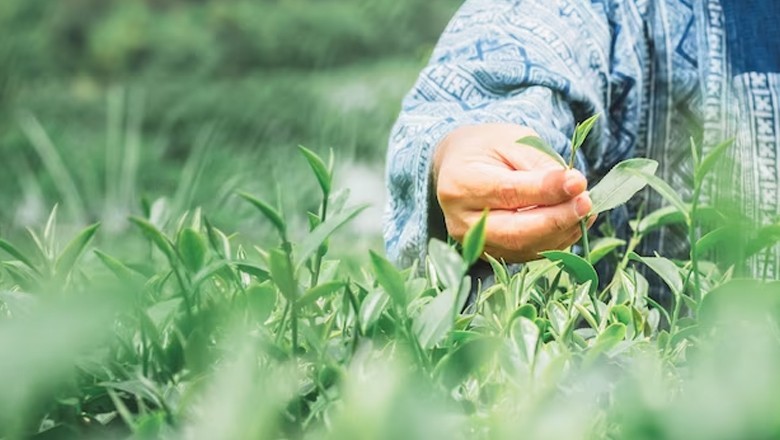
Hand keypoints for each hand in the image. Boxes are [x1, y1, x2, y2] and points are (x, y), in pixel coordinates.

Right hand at [433, 123, 595, 262]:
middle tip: (587, 203)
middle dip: (557, 220)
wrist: (459, 167)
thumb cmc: (488, 148)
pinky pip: (527, 254)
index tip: (578, 182)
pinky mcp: (488, 254)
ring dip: (561, 232)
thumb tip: (576, 189)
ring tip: (583, 211)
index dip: (546, 191)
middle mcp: (461, 220)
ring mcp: (473, 243)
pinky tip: (571, 222)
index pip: (507, 192)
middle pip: (514, 231)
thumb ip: (541, 166)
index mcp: (460, 183)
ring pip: (523, 248)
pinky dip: (555, 241)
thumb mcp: (513, 141)